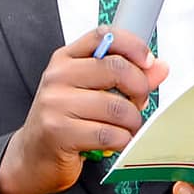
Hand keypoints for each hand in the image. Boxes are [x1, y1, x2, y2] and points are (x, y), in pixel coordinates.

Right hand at [0, 26, 167, 193]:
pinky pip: (109, 134)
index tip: (148, 62)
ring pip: (117, 107)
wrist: (33, 157)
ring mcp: (55, 104)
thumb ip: (127, 78)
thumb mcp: (93, 93)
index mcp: (65, 59)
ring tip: (126, 129)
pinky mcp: (59, 132)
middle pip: (117, 69)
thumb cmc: (66, 122)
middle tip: (139, 105)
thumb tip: (160, 67)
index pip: (103, 36)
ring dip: (132, 123)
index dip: (133, 45)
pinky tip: (115, 142)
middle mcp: (57, 77)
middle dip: (139, 90)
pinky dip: (121, 141)